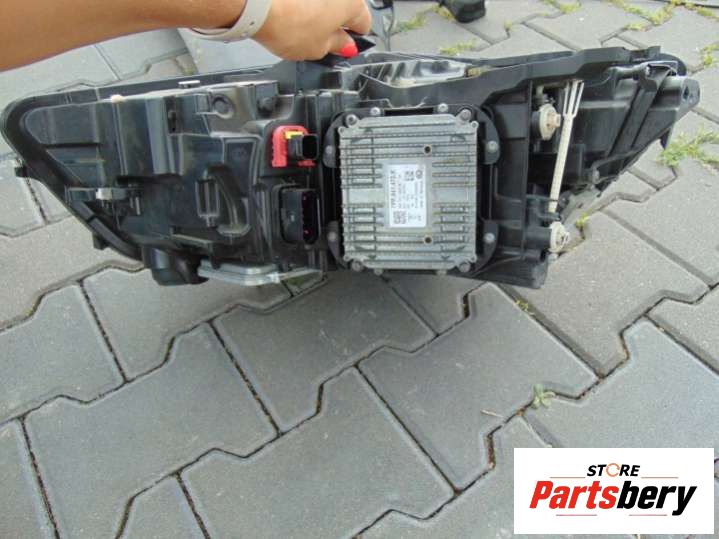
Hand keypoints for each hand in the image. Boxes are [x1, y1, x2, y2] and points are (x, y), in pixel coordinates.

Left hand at [253, 0, 370, 60]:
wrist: (257, 2)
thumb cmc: (287, 22)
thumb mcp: (317, 49)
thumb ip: (336, 46)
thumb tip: (345, 44)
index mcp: (353, 4)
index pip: (364, 24)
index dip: (353, 38)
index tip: (341, 45)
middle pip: (345, 6)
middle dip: (334, 21)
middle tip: (316, 37)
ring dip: (318, 7)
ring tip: (298, 22)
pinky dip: (301, 0)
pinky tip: (289, 8)